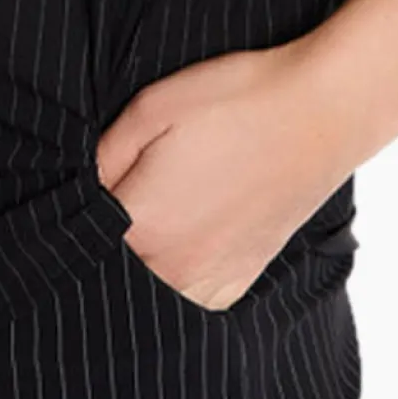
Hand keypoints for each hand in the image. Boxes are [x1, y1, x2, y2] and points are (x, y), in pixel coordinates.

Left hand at [93, 36, 378, 310]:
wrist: (321, 111)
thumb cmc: (237, 98)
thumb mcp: (153, 106)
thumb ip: (104, 155)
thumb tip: (80, 187)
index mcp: (143, 223)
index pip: (80, 233)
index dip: (76, 207)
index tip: (92, 183)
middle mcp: (173, 268)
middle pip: (111, 270)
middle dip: (107, 238)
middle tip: (129, 190)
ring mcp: (211, 281)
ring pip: (150, 292)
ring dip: (141, 265)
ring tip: (162, 211)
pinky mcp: (241, 281)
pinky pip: (190, 299)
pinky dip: (178, 277)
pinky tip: (187, 237)